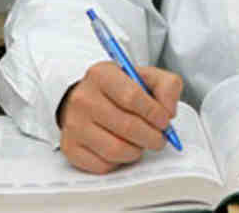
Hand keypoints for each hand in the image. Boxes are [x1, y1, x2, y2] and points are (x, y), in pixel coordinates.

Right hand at [58, 61, 182, 173]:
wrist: (87, 97)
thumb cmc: (121, 88)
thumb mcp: (145, 76)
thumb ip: (166, 86)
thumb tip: (168, 112)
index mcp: (102, 74)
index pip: (132, 97)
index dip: (154, 112)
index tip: (165, 120)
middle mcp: (83, 98)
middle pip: (126, 126)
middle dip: (151, 136)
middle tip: (160, 138)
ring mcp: (73, 124)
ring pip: (115, 149)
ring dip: (137, 151)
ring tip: (143, 143)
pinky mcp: (70, 147)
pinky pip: (102, 165)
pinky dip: (120, 162)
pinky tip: (124, 149)